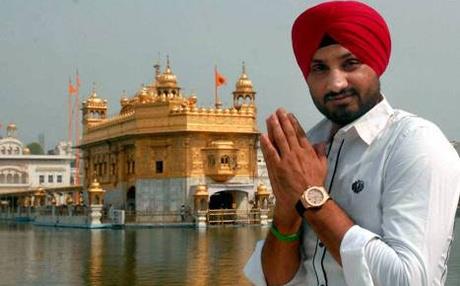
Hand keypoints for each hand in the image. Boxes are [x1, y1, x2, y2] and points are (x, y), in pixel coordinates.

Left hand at [261, 108, 327, 230]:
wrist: (307, 197)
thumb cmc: (315, 184)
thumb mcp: (323, 167)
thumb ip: (321, 153)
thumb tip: (321, 143)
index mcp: (307, 152)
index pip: (299, 133)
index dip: (293, 123)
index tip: (289, 115)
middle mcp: (296, 152)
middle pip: (288, 133)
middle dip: (282, 120)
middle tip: (278, 111)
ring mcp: (286, 159)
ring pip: (279, 139)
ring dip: (274, 127)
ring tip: (270, 118)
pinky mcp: (277, 167)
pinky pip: (270, 152)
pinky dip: (266, 143)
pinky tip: (263, 135)